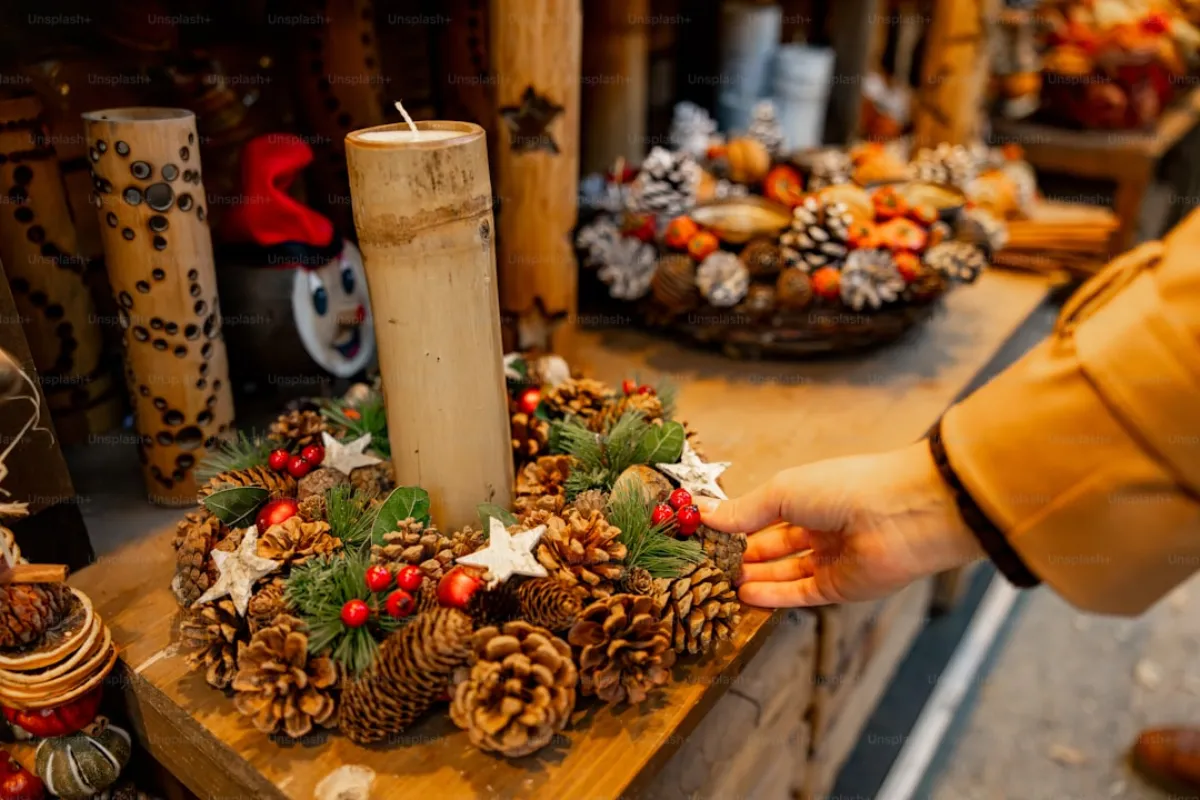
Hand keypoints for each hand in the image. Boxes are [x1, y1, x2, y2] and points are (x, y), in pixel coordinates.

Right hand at [699, 441, 983, 607]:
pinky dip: (772, 596)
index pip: (764, 514)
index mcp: (809, 496)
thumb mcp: (782, 492)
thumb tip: (702, 513)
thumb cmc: (843, 488)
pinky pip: (799, 593)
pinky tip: (744, 595)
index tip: (702, 533)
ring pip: (783, 572)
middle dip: (740, 555)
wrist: (902, 514)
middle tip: (705, 564)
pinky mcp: (840, 588)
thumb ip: (743, 511)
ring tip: (717, 582)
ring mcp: (831, 559)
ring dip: (752, 577)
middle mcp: (820, 527)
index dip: (735, 524)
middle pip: (772, 547)